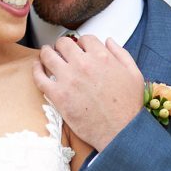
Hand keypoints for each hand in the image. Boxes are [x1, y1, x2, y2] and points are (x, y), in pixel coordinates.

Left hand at [33, 36, 143, 150]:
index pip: (85, 38)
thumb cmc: (128, 106)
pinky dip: (36, 69)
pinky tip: (38, 67)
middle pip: (64, 43)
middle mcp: (83, 64)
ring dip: (46, 53)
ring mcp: (68, 79)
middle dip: (62, 45)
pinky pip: (39, 77)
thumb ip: (121, 53)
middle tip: (61, 51)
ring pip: (48, 55)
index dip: (82, 43)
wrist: (120, 131)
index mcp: (101, 57)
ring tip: (46, 55)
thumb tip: (108, 41)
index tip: (80, 49)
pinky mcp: (58, 95)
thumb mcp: (134, 74)